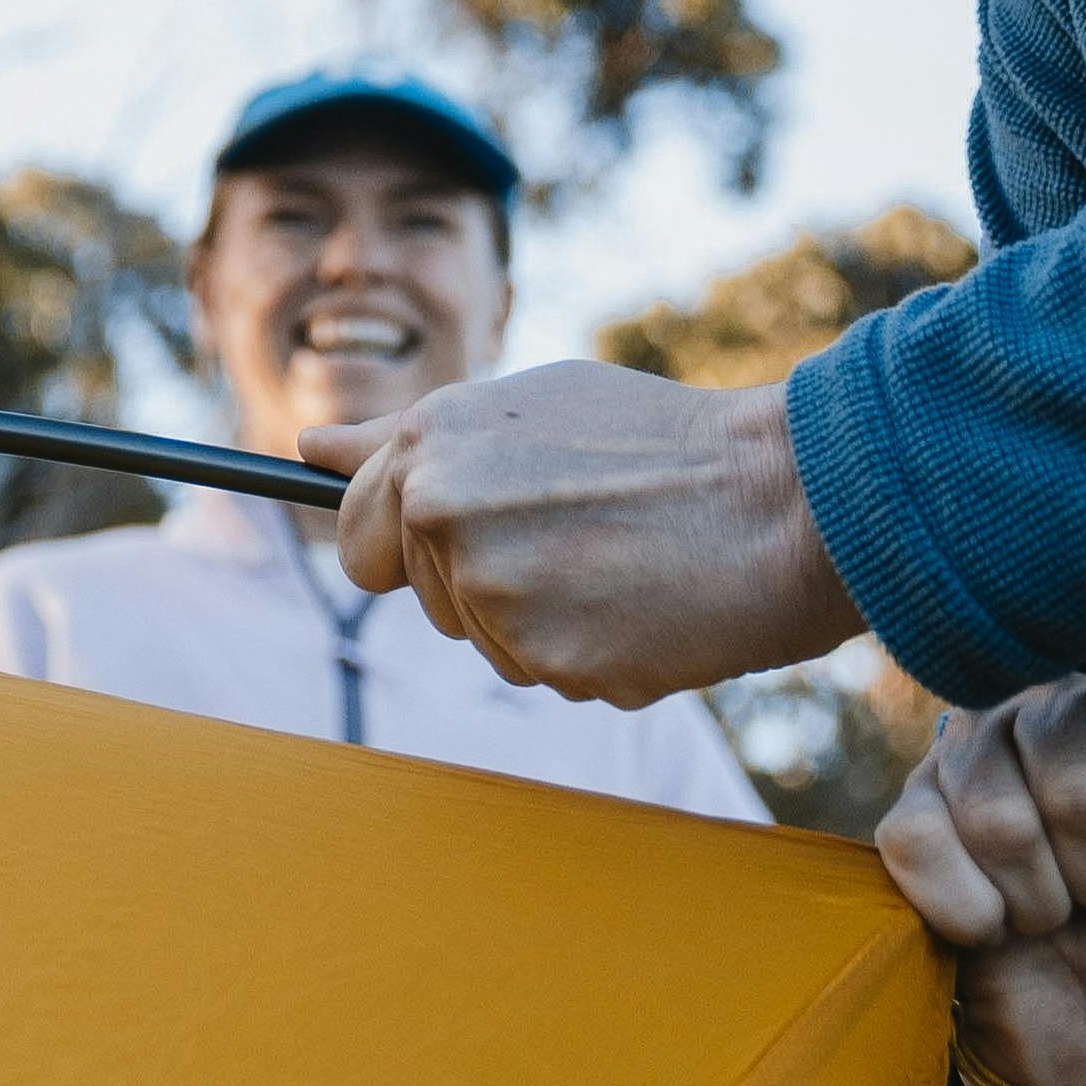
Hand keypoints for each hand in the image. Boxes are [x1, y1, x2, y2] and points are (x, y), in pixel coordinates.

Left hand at [308, 361, 861, 702]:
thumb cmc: (653, 443)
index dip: (405, 548)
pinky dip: (592, 656)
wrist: (779, 500)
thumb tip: (306, 446)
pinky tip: (642, 606)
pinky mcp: (554, 661)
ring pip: (488, 641)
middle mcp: (443, 514)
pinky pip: (550, 676)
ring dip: (540, 619)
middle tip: (570, 539)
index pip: (354, 539)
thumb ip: (401, 438)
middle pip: (423, 598)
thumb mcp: (519, 408)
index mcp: (427, 447)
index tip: (462, 542)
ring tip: (615, 560)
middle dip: (478, 584)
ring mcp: (495, 592)